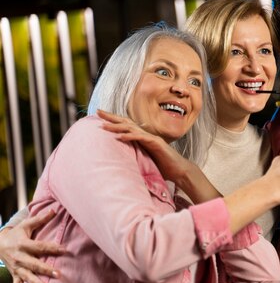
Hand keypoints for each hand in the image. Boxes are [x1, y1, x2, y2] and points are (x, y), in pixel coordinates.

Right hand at [0, 210, 64, 282]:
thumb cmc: (17, 233)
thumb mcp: (27, 225)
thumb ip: (41, 219)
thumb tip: (54, 210)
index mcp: (24, 244)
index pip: (40, 247)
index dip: (52, 248)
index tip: (64, 250)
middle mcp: (19, 257)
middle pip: (34, 264)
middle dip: (45, 269)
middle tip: (58, 274)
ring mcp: (16, 267)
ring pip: (26, 276)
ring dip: (35, 282)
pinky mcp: (14, 273)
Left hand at [97, 109, 219, 201]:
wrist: (179, 171)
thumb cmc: (163, 167)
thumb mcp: (145, 160)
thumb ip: (135, 156)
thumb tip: (120, 161)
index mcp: (143, 137)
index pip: (126, 126)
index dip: (113, 120)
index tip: (100, 116)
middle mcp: (146, 135)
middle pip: (126, 122)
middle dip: (111, 117)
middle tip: (98, 112)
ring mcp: (152, 138)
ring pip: (131, 129)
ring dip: (117, 127)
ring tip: (104, 126)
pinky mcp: (156, 143)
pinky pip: (141, 138)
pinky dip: (130, 137)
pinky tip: (120, 137)